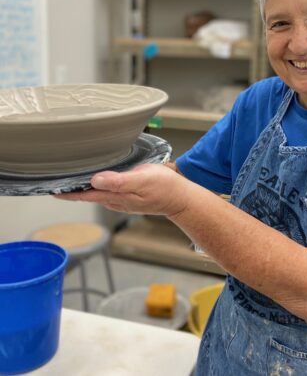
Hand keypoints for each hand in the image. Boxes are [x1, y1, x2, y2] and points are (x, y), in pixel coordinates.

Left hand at [55, 163, 189, 216]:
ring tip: (71, 179)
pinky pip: (107, 190)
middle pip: (89, 195)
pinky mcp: (128, 195)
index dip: (70, 193)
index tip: (54, 190)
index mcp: (116, 196)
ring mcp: (122, 199)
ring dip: (84, 188)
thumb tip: (96, 180)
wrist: (180, 197)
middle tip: (57, 181)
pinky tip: (95, 179)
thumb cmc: (164, 187)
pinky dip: (97, 185)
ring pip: (97, 193)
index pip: (86, 195)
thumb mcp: (142, 180)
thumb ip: (119, 181)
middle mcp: (116, 200)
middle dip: (73, 190)